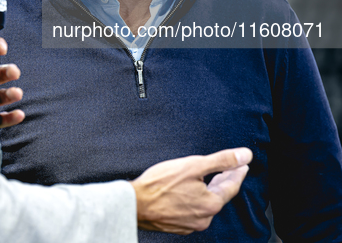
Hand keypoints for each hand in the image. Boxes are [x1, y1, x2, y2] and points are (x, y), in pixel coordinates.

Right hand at [131, 147, 252, 233]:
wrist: (135, 204)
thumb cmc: (160, 183)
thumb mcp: (194, 165)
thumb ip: (222, 160)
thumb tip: (245, 155)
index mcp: (211, 203)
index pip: (231, 186)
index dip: (237, 172)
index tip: (243, 165)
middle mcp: (204, 218)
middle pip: (219, 195)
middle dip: (224, 181)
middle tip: (229, 170)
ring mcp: (191, 224)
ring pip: (204, 204)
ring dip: (208, 191)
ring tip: (208, 179)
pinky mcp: (178, 225)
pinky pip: (192, 210)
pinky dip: (194, 199)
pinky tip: (188, 192)